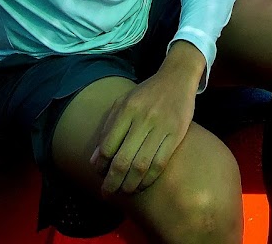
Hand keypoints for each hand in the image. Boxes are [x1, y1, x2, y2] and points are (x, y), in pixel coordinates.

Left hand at [91, 41, 202, 195]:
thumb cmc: (147, 93)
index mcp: (126, 109)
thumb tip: (95, 160)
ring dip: (131, 184)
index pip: (107, 146)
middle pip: (123, 160)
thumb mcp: (123, 103)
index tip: (99, 176)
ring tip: (125, 191)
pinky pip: (160, 163)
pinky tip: (143, 183)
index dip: (101, 166)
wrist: (177, 77)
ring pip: (141, 165)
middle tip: (108, 193)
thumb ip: (108, 128)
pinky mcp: (177, 133)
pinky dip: (149, 179)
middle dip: (112, 182)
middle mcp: (143, 118)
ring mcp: (161, 126)